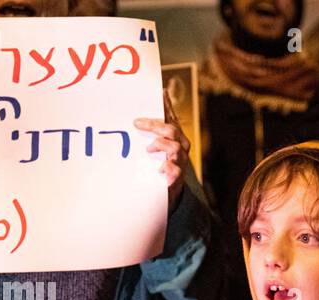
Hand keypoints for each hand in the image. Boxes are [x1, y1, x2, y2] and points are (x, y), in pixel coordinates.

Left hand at [135, 91, 189, 210]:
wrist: (170, 188)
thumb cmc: (164, 158)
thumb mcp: (162, 137)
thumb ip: (162, 118)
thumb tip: (163, 91)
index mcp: (177, 136)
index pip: (171, 119)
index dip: (159, 112)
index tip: (140, 115)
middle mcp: (181, 147)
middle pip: (172, 131)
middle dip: (154, 126)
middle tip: (137, 124)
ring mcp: (180, 162)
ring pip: (175, 148)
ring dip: (160, 145)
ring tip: (148, 149)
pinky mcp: (177, 179)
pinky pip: (175, 171)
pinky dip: (166, 168)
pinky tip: (158, 169)